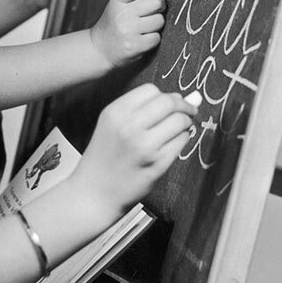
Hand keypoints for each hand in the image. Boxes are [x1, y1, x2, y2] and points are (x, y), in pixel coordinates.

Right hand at [78, 84, 198, 211]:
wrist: (94, 192)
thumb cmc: (105, 157)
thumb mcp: (111, 125)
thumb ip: (142, 109)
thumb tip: (184, 97)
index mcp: (115, 112)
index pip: (151, 90)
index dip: (165, 95)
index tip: (171, 102)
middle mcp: (129, 126)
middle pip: (169, 102)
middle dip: (183, 105)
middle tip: (187, 112)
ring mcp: (144, 145)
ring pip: (180, 121)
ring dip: (185, 123)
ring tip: (178, 130)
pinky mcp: (157, 163)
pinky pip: (181, 141)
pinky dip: (183, 139)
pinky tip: (173, 144)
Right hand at [90, 0, 167, 67]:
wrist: (99, 49)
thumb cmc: (114, 25)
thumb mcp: (118, 6)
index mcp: (117, 2)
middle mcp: (121, 15)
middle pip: (155, 2)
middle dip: (160, 6)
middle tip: (154, 10)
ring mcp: (128, 31)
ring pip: (159, 20)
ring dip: (157, 24)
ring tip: (145, 28)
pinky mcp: (134, 46)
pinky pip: (156, 37)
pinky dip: (153, 38)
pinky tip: (143, 39)